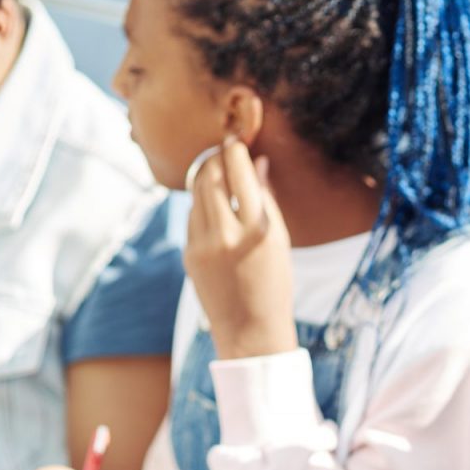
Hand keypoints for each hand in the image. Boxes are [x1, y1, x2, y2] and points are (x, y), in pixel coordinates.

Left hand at [184, 138, 296, 361]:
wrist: (251, 330)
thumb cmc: (275, 284)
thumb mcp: (280, 240)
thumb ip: (267, 198)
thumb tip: (258, 163)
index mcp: (258, 228)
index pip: (240, 173)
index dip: (235, 150)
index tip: (235, 139)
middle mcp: (228, 234)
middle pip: (211, 177)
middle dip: (215, 158)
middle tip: (222, 148)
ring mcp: (204, 245)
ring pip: (197, 194)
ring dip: (206, 177)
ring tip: (217, 170)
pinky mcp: (189, 255)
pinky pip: (192, 217)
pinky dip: (201, 204)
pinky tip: (213, 204)